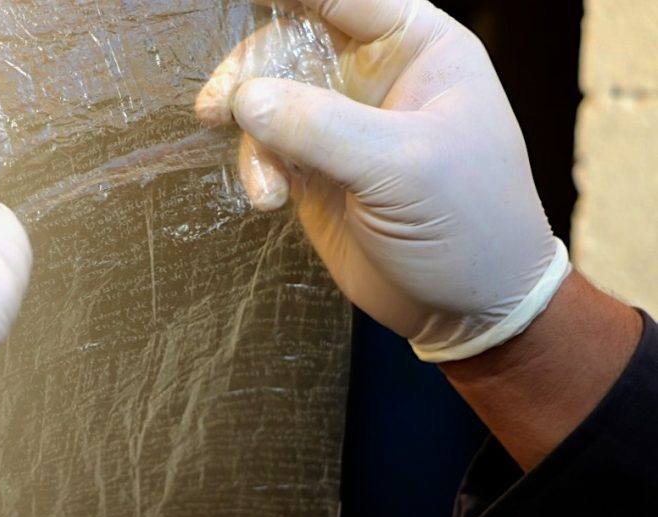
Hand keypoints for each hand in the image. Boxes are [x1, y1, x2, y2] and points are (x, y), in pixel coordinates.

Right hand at [197, 0, 569, 361]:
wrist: (468, 309)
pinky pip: (266, 144)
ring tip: (265, 187)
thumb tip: (246, 98)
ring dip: (252, 135)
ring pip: (267, 94)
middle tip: (217, 109)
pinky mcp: (316, 164)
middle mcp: (375, 72)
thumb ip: (323, 127)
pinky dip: (257, 168)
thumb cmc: (468, 226)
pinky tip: (270, 202)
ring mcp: (343, 119)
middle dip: (250, 72)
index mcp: (417, 45)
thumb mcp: (405, 169)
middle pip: (289, 38)